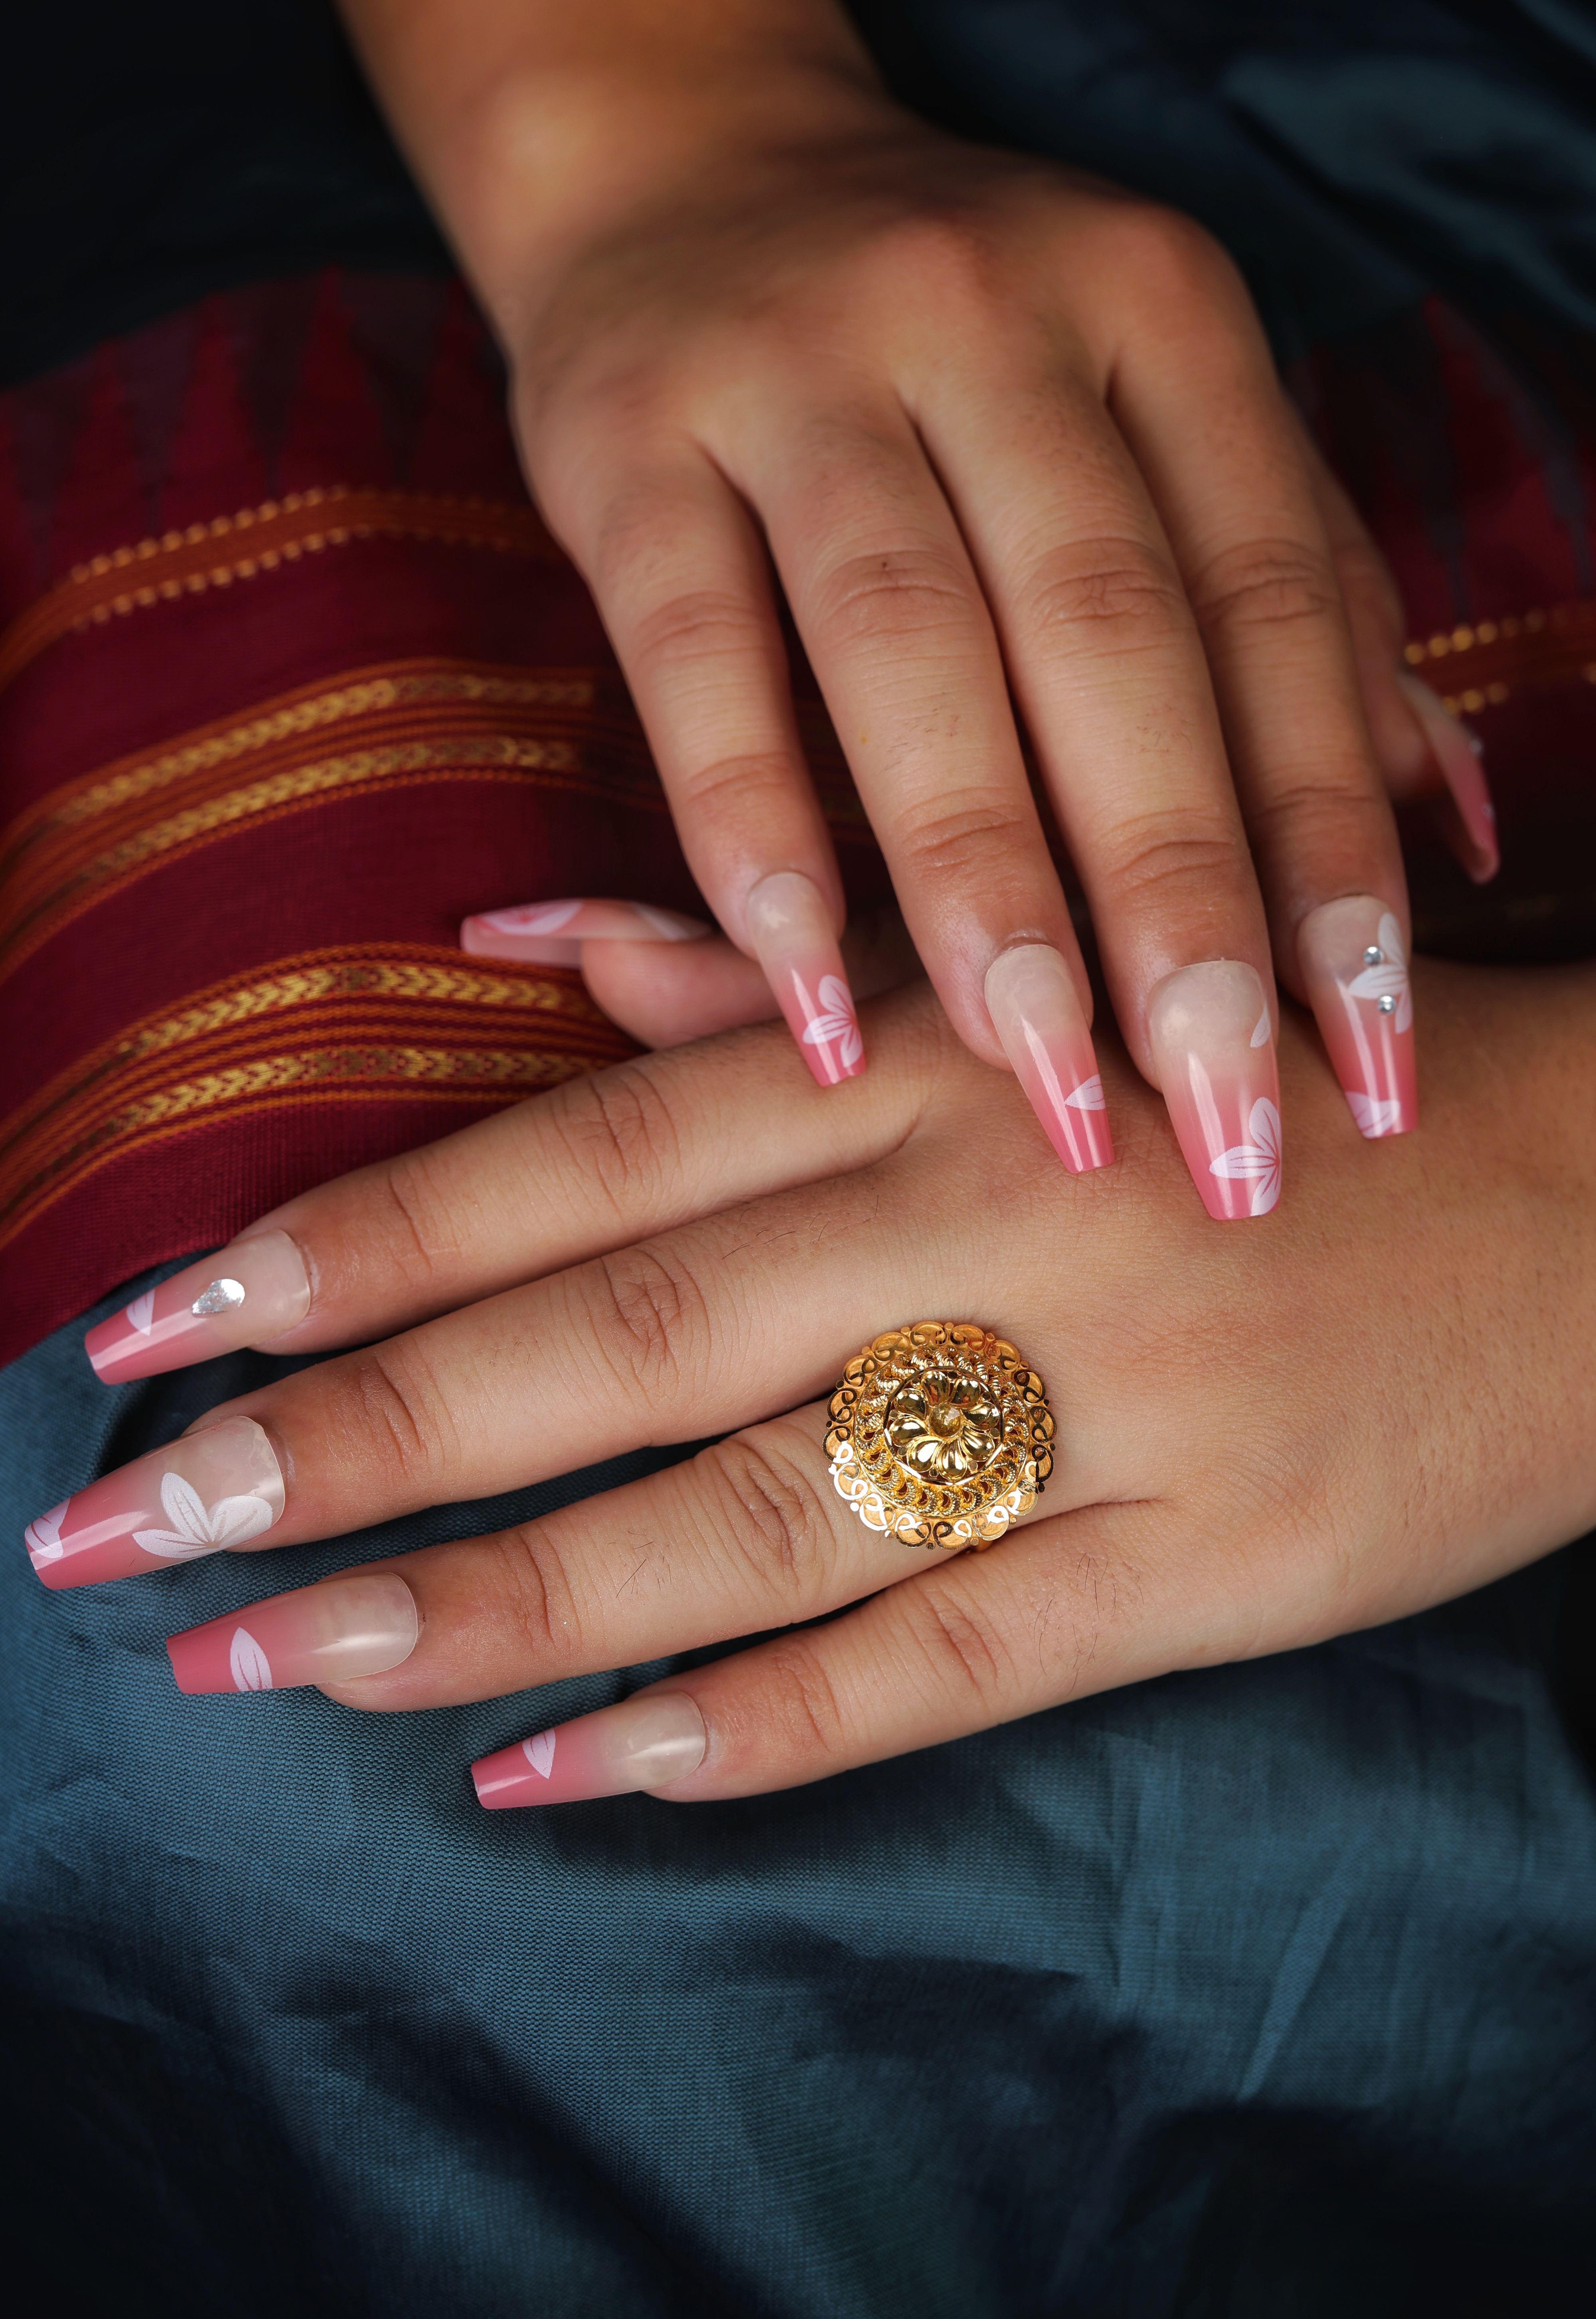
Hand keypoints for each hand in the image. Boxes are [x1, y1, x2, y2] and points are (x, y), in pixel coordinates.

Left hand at [39, 961, 1595, 1802]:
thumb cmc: (1266, 1070)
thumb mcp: (1020, 988)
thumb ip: (754, 975)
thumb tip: (507, 940)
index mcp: (923, 1070)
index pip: (574, 1161)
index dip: (354, 1242)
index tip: (154, 1317)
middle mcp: (979, 1226)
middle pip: (612, 1341)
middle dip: (352, 1437)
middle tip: (131, 1526)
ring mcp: (1097, 1413)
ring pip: (742, 1517)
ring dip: (496, 1598)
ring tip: (281, 1663)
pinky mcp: (1205, 1573)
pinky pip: (941, 1658)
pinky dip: (752, 1723)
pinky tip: (570, 1770)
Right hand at [342, 0, 1489, 1210]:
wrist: (687, 168)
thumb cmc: (964, 356)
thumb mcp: (1160, 416)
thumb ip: (1306, 604)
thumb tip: (1458, 829)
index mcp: (1162, 315)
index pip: (1275, 605)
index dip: (1333, 842)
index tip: (1367, 1049)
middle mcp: (994, 320)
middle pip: (1107, 635)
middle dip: (1176, 897)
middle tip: (1221, 1112)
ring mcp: (799, 367)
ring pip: (910, 645)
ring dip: (980, 882)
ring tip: (1039, 1076)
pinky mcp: (628, 438)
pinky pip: (695, 651)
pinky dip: (748, 824)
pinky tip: (801, 982)